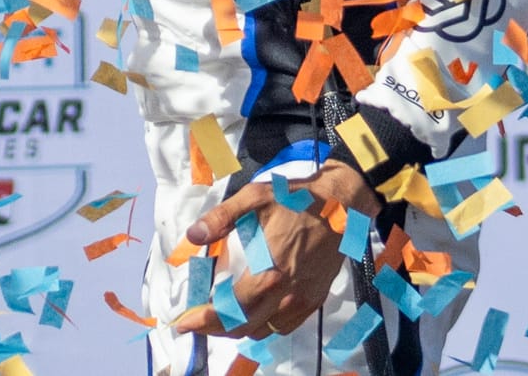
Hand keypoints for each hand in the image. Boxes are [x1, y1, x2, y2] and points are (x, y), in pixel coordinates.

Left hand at [172, 162, 381, 339]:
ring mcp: (302, 300)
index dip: (202, 320)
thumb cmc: (298, 199)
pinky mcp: (314, 299)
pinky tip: (254, 311)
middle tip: (196, 320)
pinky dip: (263, 325)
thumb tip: (192, 236)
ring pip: (263, 330)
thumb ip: (221, 219)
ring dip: (238, 328)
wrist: (344, 204)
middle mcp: (285, 293)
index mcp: (268, 271)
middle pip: (242, 327)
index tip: (183, 322)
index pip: (229, 309)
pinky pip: (284, 326)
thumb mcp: (255, 198)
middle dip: (214, 328)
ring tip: (221, 315)